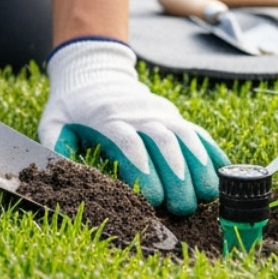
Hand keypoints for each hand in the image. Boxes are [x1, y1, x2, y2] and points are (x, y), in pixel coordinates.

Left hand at [39, 38, 228, 215]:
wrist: (94, 71)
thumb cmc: (71, 106)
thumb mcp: (54, 122)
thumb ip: (57, 145)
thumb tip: (60, 171)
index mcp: (109, 119)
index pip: (129, 144)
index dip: (143, 170)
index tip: (153, 197)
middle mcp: (139, 115)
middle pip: (163, 143)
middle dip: (177, 176)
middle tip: (184, 207)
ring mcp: (160, 114)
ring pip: (185, 136)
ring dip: (200, 165)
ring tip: (209, 194)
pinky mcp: (173, 115)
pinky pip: (196, 131)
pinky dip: (211, 150)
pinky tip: (223, 171)